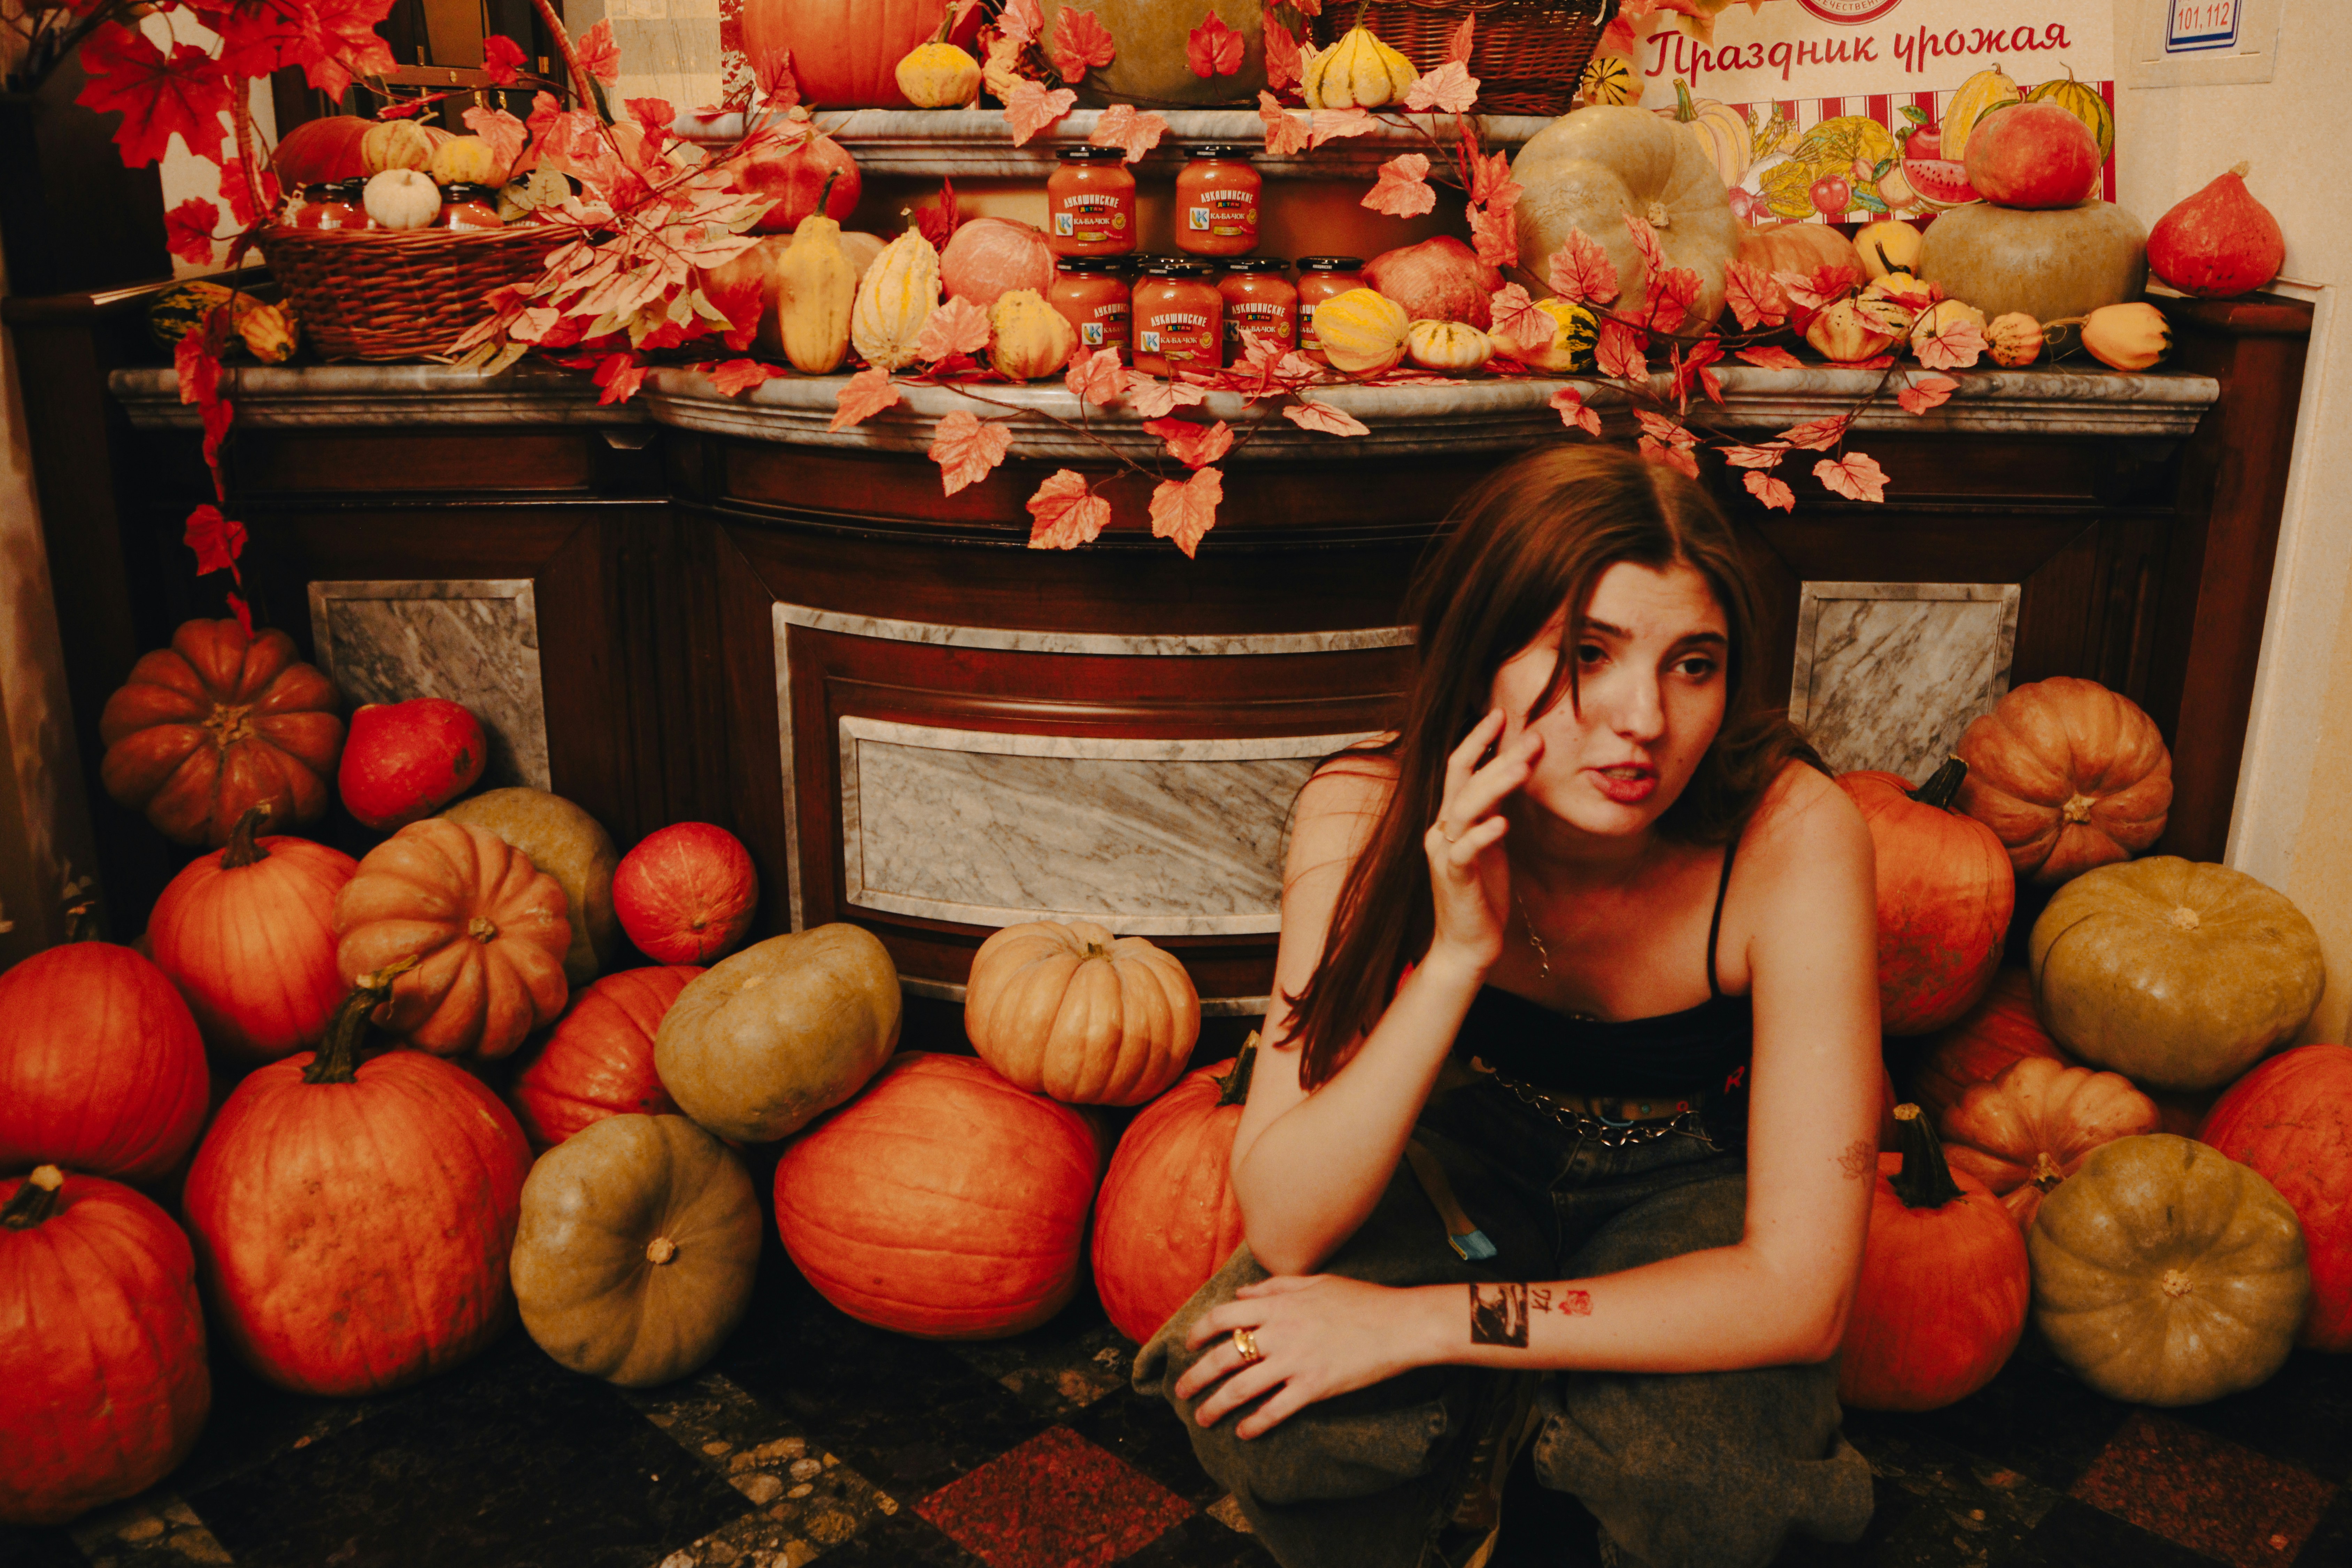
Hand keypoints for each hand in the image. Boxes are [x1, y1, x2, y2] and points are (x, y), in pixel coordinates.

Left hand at [1173, 1275, 1429, 1438]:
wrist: (1400, 1324)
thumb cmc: (1361, 1300)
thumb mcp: (1315, 1282)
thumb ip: (1274, 1286)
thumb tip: (1241, 1294)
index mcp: (1277, 1304)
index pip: (1222, 1317)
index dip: (1199, 1331)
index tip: (1189, 1345)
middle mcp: (1279, 1333)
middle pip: (1223, 1357)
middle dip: (1195, 1377)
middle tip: (1181, 1392)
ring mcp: (1295, 1362)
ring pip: (1242, 1388)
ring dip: (1216, 1405)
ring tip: (1202, 1418)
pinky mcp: (1314, 1387)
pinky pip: (1276, 1410)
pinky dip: (1255, 1424)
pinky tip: (1244, 1433)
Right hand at [1423, 709, 1542, 976]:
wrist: (1466, 946)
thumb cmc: (1482, 895)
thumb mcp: (1492, 843)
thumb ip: (1496, 810)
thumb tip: (1514, 772)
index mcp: (1451, 820)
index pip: (1460, 769)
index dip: (1478, 740)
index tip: (1500, 714)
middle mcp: (1442, 831)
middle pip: (1463, 781)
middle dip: (1495, 754)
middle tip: (1530, 735)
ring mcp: (1445, 854)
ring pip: (1465, 808)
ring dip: (1494, 785)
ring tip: (1523, 766)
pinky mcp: (1454, 879)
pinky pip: (1464, 851)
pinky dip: (1483, 835)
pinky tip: (1503, 823)